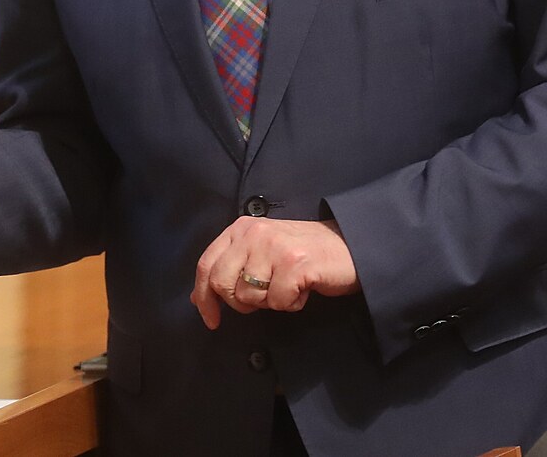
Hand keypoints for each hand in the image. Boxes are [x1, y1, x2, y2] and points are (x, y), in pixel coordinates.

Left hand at [190, 217, 360, 328]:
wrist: (351, 247)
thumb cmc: (304, 254)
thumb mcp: (260, 253)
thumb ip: (230, 269)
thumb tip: (197, 298)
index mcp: (240, 229)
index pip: (206, 264)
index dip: (203, 296)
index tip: (210, 319)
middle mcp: (253, 234)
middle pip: (222, 283)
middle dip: (239, 302)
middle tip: (264, 299)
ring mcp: (274, 248)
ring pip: (249, 296)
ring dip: (270, 302)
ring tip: (288, 286)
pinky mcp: (295, 264)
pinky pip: (278, 301)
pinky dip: (291, 304)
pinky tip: (303, 289)